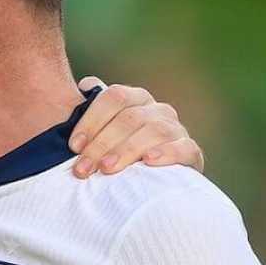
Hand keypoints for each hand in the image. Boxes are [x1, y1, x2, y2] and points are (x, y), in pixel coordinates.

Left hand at [70, 77, 204, 177]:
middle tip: (83, 168)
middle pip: (129, 118)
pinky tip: (148, 161)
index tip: (74, 146)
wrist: (153, 180)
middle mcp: (158, 109)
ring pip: (154, 131)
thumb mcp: (101, 132)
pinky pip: (184, 148)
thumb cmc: (117, 152)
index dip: (92, 119)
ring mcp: (176, 129)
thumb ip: (90, 111)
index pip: (114, 97)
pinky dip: (167, 153)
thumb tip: (85, 84)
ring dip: (127, 150)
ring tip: (107, 168)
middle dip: (102, 144)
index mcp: (135, 98)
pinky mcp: (191, 151)